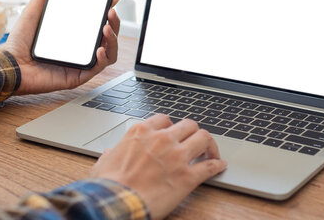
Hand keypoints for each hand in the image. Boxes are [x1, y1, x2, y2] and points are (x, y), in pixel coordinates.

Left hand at [4, 0, 120, 94]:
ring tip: (107, 29)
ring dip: (113, 40)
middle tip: (111, 12)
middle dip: (115, 23)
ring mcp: (80, 62)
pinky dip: (103, 59)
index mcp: (73, 33)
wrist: (9, 65)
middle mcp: (80, 47)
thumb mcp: (33, 12)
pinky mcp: (77, 76)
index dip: (108, 11)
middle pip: (108, 36)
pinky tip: (99, 50)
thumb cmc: (19, 43)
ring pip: (109, 53)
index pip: (97, 21)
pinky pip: (97, 69)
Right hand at [90, 114, 226, 219]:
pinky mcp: (188, 177)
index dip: (171, 126)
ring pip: (203, 138)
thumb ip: (111, 154)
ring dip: (209, 144)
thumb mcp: (103, 163)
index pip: (164, 119)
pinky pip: (210, 166)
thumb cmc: (109, 185)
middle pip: (188, 124)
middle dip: (192, 132)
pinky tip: (220, 165)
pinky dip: (217, 165)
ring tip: (210, 151)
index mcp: (141, 132)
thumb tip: (109, 153)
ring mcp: (177, 156)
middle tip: (194, 141)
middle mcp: (162, 139)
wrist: (117, 203)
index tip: (173, 133)